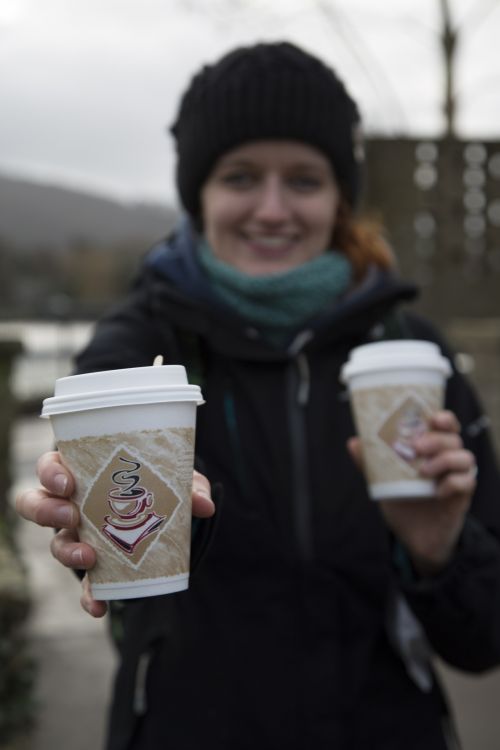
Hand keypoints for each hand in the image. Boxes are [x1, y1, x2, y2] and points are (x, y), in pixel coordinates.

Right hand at [16, 452, 214, 616]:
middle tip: (71, 514)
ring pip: (55, 543)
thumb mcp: (176, 480)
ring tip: (88, 558)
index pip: (51, 466)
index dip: (51, 473)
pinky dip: (88, 596)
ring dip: (66, 552)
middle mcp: (72, 502)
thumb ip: (191, 486)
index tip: (68, 482)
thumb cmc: (160, 485)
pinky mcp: (93, 565)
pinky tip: (99, 605)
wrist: (166, 515)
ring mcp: (78, 535)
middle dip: (47, 510)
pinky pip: (82, 583)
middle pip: (37, 503)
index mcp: (84, 471)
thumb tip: (204, 505)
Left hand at [348, 410, 476, 575]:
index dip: (444, 418)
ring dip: (445, 459)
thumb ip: (370, 462)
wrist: (413, 535)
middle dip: (436, 439)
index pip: (445, 425)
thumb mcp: (383, 479)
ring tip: (423, 470)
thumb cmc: (402, 499)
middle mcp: (448, 459)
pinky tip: (437, 491)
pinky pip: (467, 482)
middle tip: (416, 447)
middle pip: (453, 439)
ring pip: (465, 458)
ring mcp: (457, 477)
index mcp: (431, 449)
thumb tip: (353, 442)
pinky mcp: (462, 497)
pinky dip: (454, 483)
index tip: (432, 418)